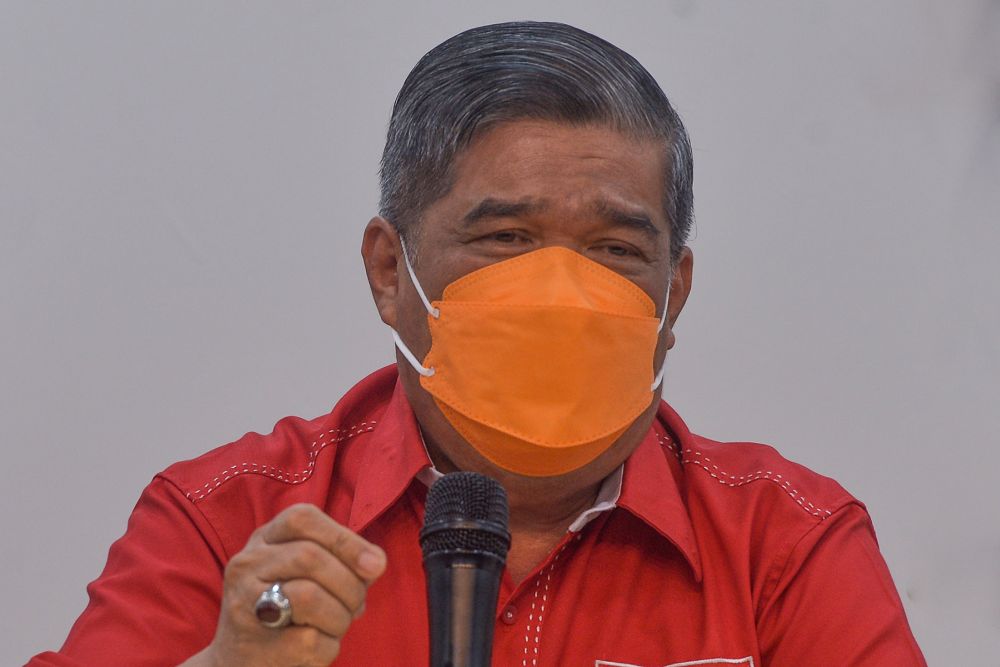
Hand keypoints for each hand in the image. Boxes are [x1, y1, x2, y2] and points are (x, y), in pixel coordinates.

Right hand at [183, 503, 386, 666]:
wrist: (238, 663)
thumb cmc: (287, 611)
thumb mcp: (306, 574)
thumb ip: (341, 561)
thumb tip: (374, 563)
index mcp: (263, 540)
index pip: (302, 518)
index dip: (344, 538)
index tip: (376, 565)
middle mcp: (246, 566)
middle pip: (310, 557)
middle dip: (350, 584)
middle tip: (357, 605)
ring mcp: (244, 606)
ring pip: (310, 596)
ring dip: (341, 617)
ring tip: (336, 626)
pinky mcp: (254, 646)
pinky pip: (311, 640)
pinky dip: (329, 647)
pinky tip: (319, 649)